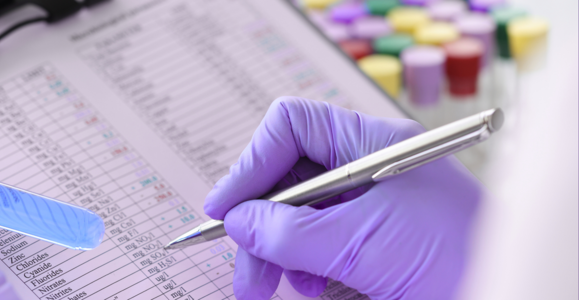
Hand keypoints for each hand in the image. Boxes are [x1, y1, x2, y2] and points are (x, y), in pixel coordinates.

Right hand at [205, 97, 480, 299]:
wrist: (502, 295)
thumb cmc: (456, 257)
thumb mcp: (363, 241)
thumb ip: (292, 231)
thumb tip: (240, 222)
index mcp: (368, 145)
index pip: (291, 129)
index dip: (252, 162)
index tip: (228, 208)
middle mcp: (362, 172)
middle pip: (284, 181)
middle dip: (259, 225)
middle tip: (246, 272)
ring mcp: (363, 210)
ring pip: (293, 221)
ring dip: (278, 255)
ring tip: (277, 287)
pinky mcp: (365, 247)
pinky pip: (314, 251)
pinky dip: (306, 273)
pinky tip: (320, 289)